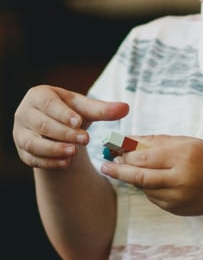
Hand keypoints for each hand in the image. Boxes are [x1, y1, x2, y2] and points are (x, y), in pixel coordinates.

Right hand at [13, 85, 128, 168]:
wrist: (56, 129)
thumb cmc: (71, 114)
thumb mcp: (86, 110)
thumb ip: (104, 110)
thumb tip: (126, 108)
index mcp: (39, 96)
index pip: (48, 104)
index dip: (63, 113)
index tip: (79, 121)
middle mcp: (25, 113)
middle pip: (42, 124)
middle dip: (64, 133)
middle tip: (84, 139)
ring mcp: (21, 133)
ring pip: (33, 143)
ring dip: (54, 149)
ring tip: (73, 153)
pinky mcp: (23, 151)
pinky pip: (32, 158)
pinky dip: (49, 162)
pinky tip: (66, 163)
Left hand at [101, 135, 202, 216]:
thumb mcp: (188, 143)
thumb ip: (157, 141)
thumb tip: (128, 140)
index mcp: (184, 156)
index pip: (145, 156)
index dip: (125, 154)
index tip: (113, 149)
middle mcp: (180, 178)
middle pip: (139, 176)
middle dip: (119, 170)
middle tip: (106, 165)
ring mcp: (177, 197)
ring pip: (143, 188)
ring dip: (133, 178)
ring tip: (127, 169)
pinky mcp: (174, 209)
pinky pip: (152, 197)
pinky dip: (147, 188)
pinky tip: (152, 180)